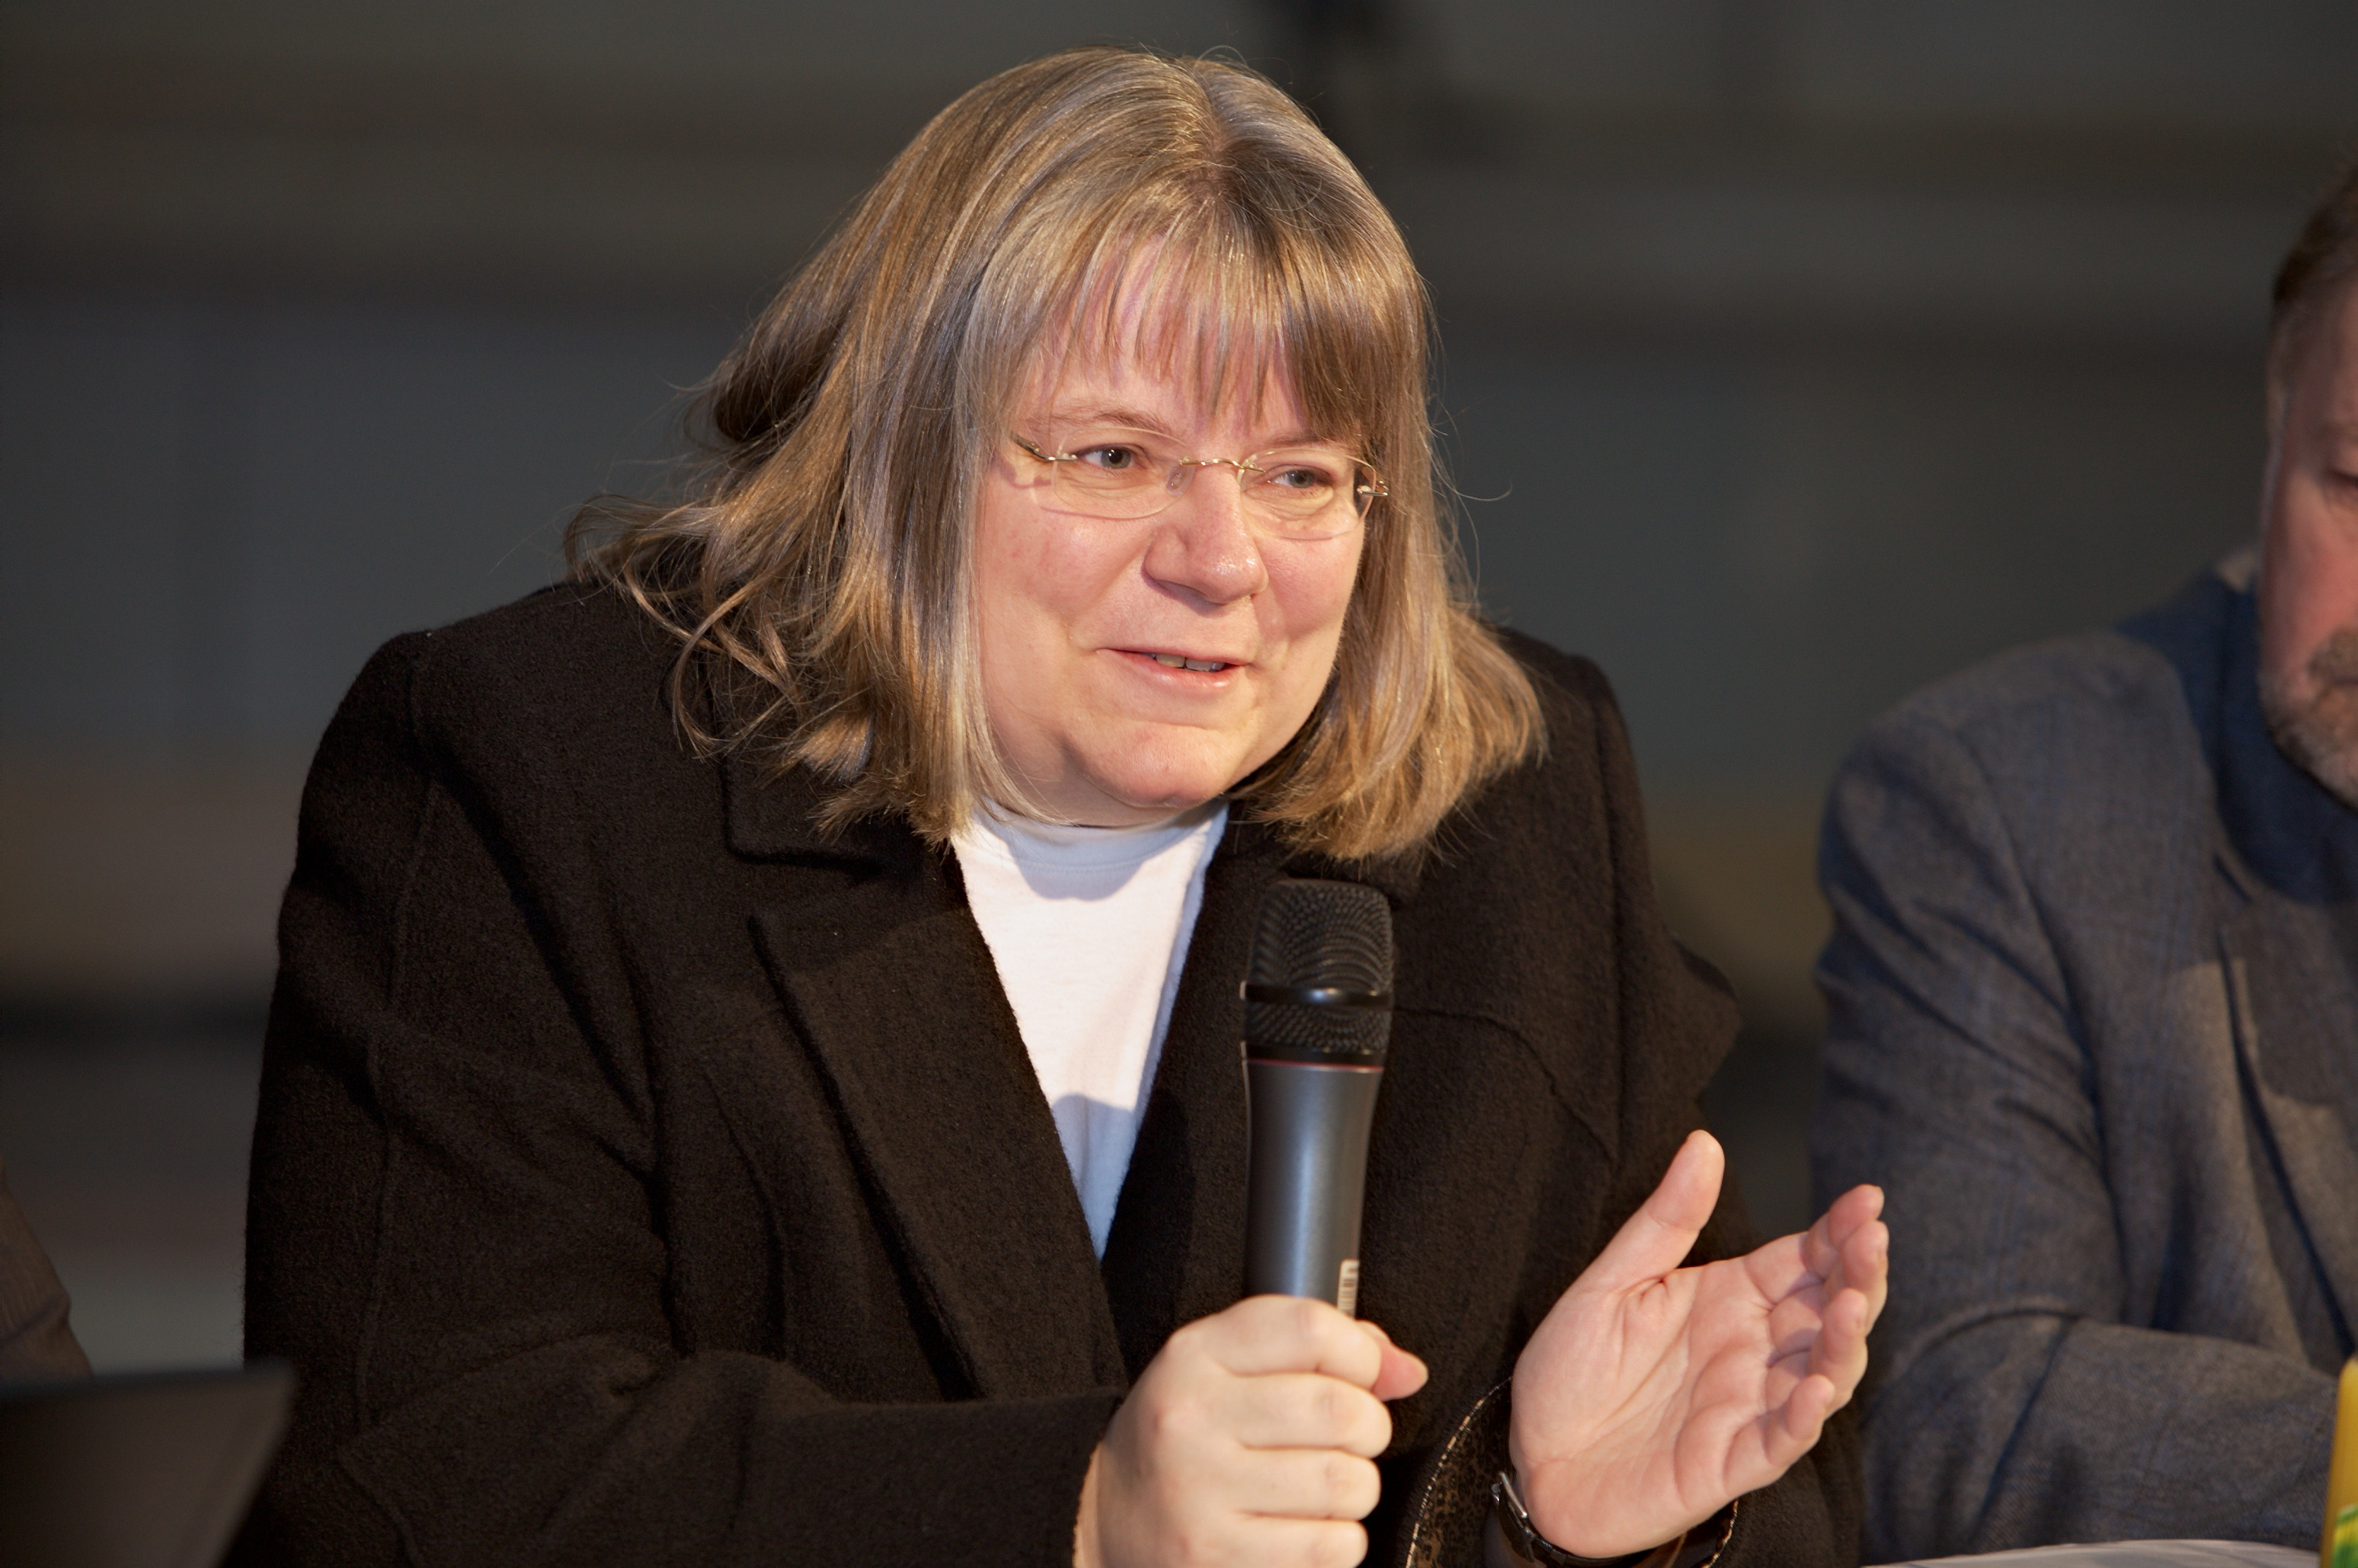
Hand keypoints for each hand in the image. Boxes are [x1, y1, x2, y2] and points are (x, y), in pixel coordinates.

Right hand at [1074, 1293, 1428, 1567]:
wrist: (1105, 1516)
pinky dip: (1338, 1540)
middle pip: (1341, 1409)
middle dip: (1368, 1427)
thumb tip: (1405, 1370)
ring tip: (1320, 1486)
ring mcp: (1201, 1495)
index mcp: (1194, 1356)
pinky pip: (1332, 1546)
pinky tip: (1303, 1527)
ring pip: (1347, 1483)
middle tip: (1349, 1438)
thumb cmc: (1187, 1435)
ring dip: (1355, 1488)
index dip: (1360, 1353)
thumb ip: (1318, 1349)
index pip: (1309, 1327)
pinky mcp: (1218, 1559)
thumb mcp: (1228, 1366)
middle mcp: (1191, 1420)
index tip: (1361, 1375)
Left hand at [1507, 1130, 1887, 1557]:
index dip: (1839, 1231)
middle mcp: (1751, 1349)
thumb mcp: (1612, 1282)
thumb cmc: (1570, 1370)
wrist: (1535, 1457)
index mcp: (1727, 1298)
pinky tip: (1817, 1386)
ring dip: (1843, 1341)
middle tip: (1872, 1241)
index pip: (1801, 1258)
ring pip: (1824, 1373)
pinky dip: (1806, 1416)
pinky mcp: (1733, 1461)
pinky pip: (1783, 1439)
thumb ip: (1667, 1220)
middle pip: (1827, 1309)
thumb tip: (1705, 1142)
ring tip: (1850, 1304)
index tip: (1867, 1200)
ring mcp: (1749, 1405)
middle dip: (1859, 1275)